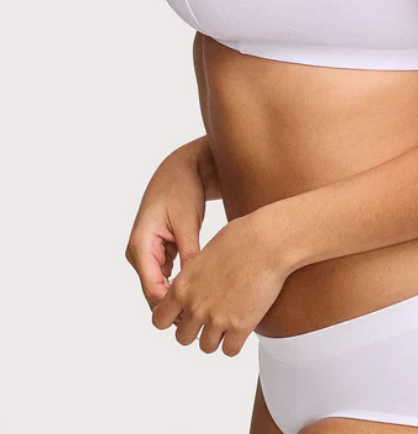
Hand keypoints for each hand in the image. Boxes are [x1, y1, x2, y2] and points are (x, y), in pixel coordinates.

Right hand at [125, 139, 210, 309]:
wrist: (181, 168)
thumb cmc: (183, 189)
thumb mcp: (187, 222)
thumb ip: (190, 255)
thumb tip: (196, 287)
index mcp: (140, 245)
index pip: (152, 289)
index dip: (172, 307)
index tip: (197, 318)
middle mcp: (139, 253)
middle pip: (155, 293)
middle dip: (177, 307)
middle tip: (205, 322)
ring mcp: (147, 253)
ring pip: (161, 287)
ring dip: (180, 298)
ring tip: (207, 311)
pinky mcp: (158, 251)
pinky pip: (168, 276)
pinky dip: (182, 284)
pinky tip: (204, 293)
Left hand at [150, 209, 290, 356]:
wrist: (267, 242)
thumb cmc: (241, 238)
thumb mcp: (206, 253)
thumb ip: (195, 275)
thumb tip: (195, 282)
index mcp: (183, 286)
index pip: (160, 320)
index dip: (171, 319)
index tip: (182, 315)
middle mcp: (195, 306)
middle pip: (182, 338)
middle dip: (194, 330)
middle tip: (208, 318)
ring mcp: (217, 319)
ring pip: (206, 347)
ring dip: (215, 337)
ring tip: (227, 323)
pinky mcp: (240, 326)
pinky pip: (229, 350)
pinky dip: (234, 343)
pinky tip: (240, 328)